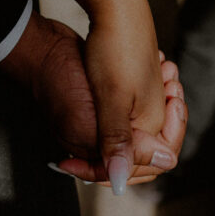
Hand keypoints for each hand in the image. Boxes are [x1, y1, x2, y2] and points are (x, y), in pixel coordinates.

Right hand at [0, 12, 184, 190]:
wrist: (41, 50)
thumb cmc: (63, 78)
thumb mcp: (101, 108)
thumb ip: (128, 139)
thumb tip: (167, 162)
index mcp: (101, 153)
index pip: (149, 164)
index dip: (167, 138)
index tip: (173, 105)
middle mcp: (103, 145)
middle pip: (152, 147)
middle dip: (168, 119)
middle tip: (172, 91)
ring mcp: (102, 126)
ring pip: (148, 127)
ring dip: (162, 102)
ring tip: (168, 76)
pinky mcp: (103, 108)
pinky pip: (137, 110)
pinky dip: (152, 93)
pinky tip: (157, 72)